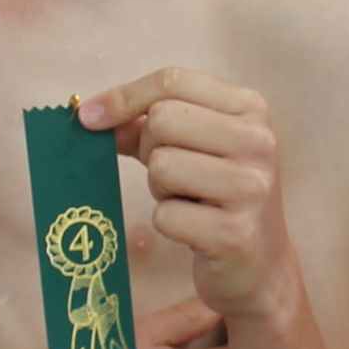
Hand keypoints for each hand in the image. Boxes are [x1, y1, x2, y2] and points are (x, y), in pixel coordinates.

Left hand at [80, 72, 295, 323]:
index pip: (172, 81)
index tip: (89, 118)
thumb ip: (149, 125)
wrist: (260, 266)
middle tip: (172, 175)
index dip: (123, 97)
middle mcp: (258, 141)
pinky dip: (167, 223)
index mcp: (250, 108)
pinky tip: (194, 230)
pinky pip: (164, 214)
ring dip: (160, 189)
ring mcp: (250, 187)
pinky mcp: (235, 233)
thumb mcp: (194, 149)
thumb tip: (93, 116)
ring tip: (187, 201)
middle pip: (163, 120)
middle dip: (149, 149)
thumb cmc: (217, 198)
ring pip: (162, 165)